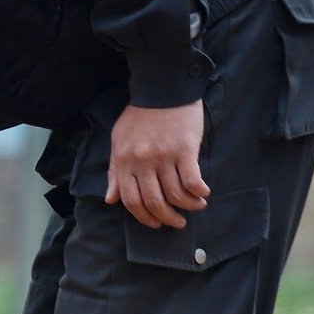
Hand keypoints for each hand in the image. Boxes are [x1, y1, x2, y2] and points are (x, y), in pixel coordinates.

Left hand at [105, 100, 208, 229]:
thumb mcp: (119, 142)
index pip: (131, 199)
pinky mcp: (184, 150)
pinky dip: (198, 192)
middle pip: (154, 201)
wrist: (162, 90)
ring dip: (187, 206)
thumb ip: (115, 171)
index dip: (143, 216)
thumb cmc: (139, 116)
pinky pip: (192, 180)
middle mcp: (142, 162)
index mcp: (124, 162)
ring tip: (195, 208)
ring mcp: (163, 157)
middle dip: (166, 218)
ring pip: (175, 194)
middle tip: (177, 223)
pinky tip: (203, 194)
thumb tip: (111, 199)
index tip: (154, 223)